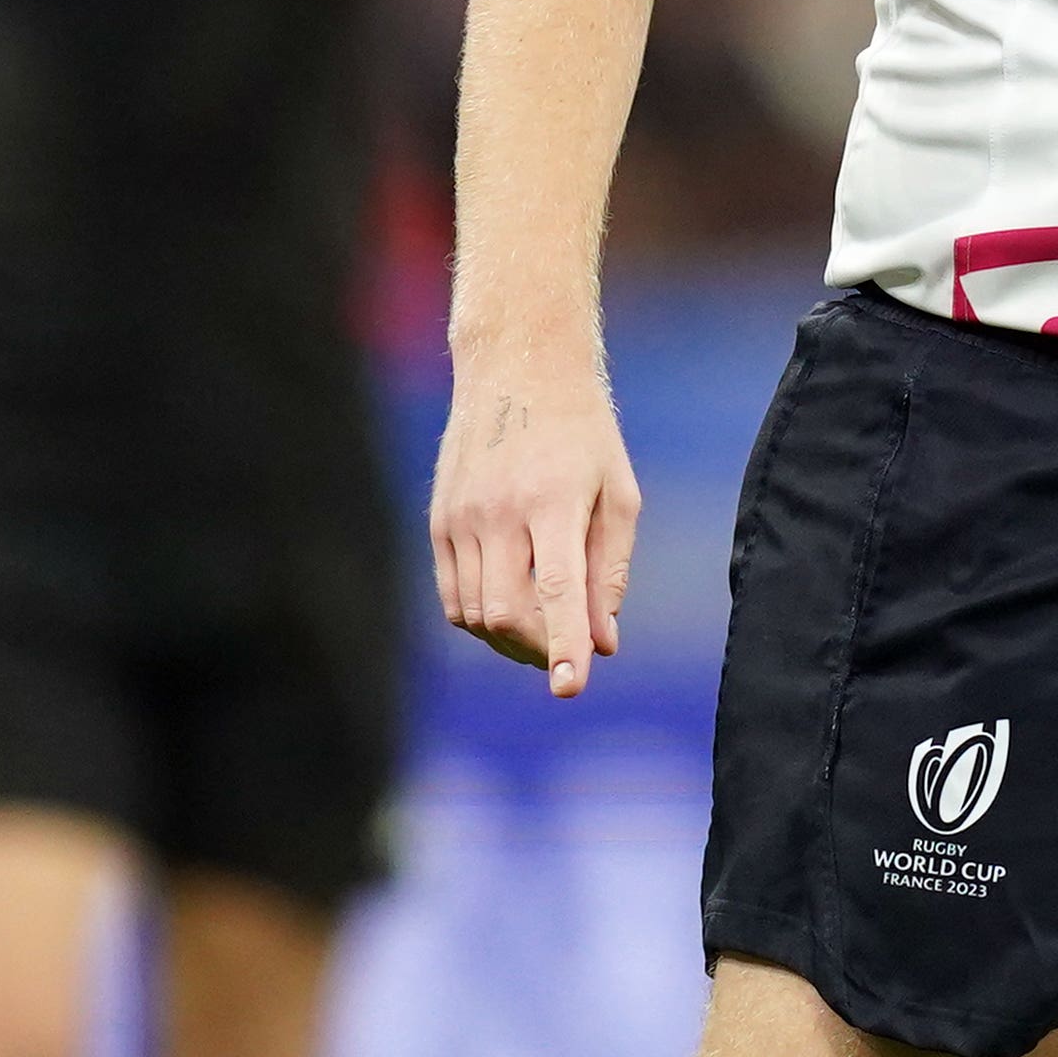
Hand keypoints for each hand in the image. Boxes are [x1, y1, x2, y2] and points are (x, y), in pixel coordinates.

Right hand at [428, 358, 641, 697]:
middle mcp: (498, 511)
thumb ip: (611, 571)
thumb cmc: (583, 433)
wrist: (517, 368)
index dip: (565, 642)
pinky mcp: (438, 522)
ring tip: (546, 628)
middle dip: (540, 650)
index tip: (572, 688)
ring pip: (476, 615)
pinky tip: (512, 606)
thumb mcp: (618, 494)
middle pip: (507, 614)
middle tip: (569, 654)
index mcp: (554, 500)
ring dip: (512, 640)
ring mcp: (460, 517)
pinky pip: (453, 597)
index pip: (558, 588)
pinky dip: (482, 618)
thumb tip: (604, 643)